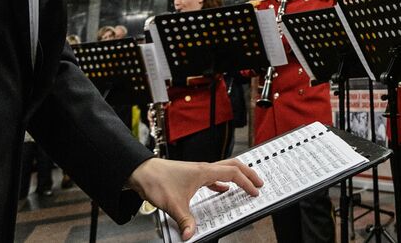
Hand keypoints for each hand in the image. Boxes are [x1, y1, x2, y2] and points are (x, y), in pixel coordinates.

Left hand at [126, 157, 262, 240]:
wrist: (142, 172)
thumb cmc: (157, 181)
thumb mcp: (173, 204)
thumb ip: (185, 220)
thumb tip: (191, 235)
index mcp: (204, 172)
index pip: (233, 174)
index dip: (246, 183)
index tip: (254, 192)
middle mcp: (203, 169)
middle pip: (233, 165)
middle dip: (248, 173)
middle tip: (259, 183)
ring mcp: (198, 172)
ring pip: (224, 169)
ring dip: (237, 176)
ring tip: (245, 185)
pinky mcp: (191, 176)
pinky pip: (213, 177)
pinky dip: (221, 183)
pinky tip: (221, 190)